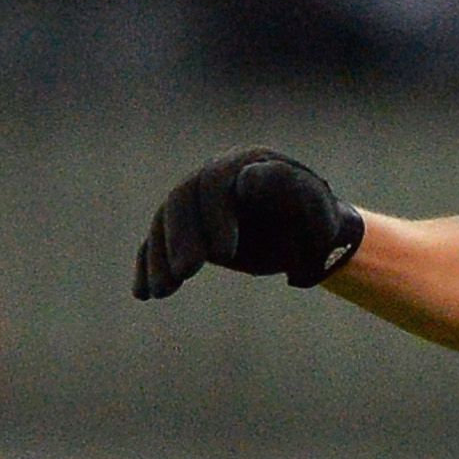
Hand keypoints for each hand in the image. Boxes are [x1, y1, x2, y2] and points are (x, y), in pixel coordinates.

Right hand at [133, 147, 361, 297]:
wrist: (307, 233)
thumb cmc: (315, 220)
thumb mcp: (315, 206)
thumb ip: (289, 191)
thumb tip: (246, 181)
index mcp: (245, 164)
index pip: (216, 183)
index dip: (215, 216)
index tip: (225, 255)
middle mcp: (214, 176)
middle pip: (182, 200)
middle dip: (181, 238)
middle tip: (187, 273)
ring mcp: (196, 201)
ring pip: (164, 221)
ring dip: (159, 257)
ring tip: (162, 292)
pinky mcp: (186, 228)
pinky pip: (157, 241)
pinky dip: (147, 265)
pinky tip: (143, 293)